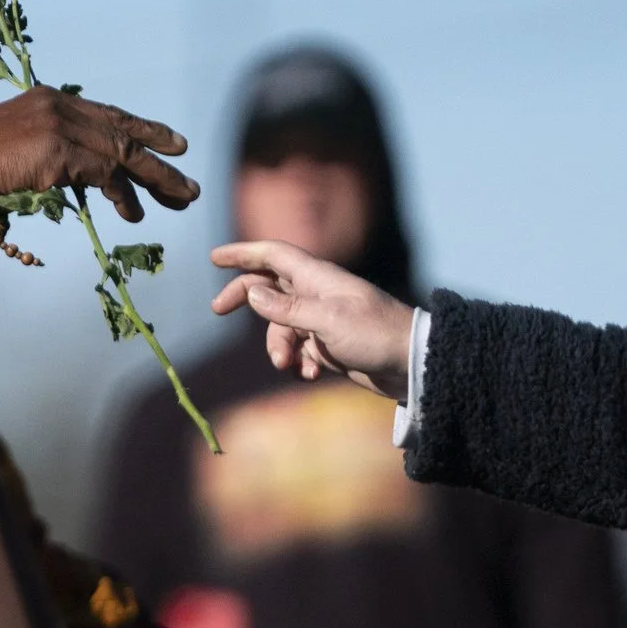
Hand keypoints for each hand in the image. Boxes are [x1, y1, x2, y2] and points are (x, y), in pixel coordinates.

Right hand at [0, 86, 197, 221]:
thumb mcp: (12, 151)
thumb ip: (44, 150)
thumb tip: (65, 170)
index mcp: (45, 98)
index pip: (102, 113)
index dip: (134, 127)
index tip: (161, 140)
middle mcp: (57, 104)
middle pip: (120, 126)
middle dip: (156, 144)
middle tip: (185, 157)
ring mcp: (60, 125)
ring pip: (123, 151)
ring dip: (156, 178)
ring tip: (182, 197)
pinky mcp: (62, 151)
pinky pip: (107, 174)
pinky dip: (124, 196)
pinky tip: (133, 215)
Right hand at [209, 238, 415, 399]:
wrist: (411, 364)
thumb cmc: (374, 334)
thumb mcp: (328, 321)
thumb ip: (288, 308)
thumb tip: (252, 294)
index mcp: (317, 278)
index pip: (273, 255)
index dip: (243, 253)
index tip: (215, 258)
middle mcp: (316, 294)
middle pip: (269, 288)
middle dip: (244, 299)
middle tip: (218, 310)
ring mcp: (322, 319)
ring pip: (281, 326)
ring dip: (279, 347)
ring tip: (288, 365)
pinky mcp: (329, 344)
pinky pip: (299, 349)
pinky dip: (299, 362)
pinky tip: (312, 374)